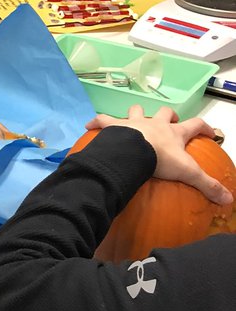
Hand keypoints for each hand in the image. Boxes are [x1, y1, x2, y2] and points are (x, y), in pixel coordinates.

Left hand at [86, 105, 232, 205]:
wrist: (133, 152)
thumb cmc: (161, 160)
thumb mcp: (188, 173)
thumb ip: (207, 185)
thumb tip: (228, 200)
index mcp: (174, 133)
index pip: (196, 125)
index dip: (205, 127)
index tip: (210, 132)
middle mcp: (155, 124)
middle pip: (166, 112)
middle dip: (170, 115)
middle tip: (171, 121)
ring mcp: (134, 122)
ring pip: (137, 109)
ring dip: (136, 112)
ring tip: (133, 119)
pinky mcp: (115, 126)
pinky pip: (103, 119)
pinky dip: (97, 121)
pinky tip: (89, 125)